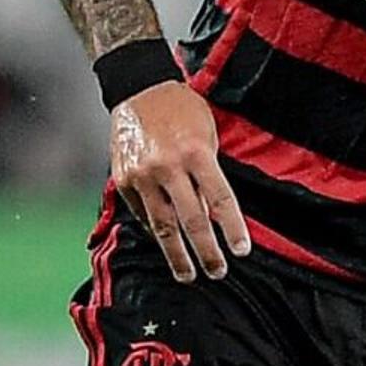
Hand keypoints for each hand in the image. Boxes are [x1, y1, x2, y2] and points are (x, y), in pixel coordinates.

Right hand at [111, 80, 252, 281]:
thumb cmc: (182, 110)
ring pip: (162, 226)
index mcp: (196, 153)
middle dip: (207, 252)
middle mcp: (168, 167)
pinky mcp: (123, 180)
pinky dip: (156, 231)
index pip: (220, 200)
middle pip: (191, 221)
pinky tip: (166, 245)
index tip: (241, 251)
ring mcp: (142, 176)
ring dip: (177, 255)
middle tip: (218, 272)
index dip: (232, 229)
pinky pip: (142, 214)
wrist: (138, 89)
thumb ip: (209, 174)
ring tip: (188, 275)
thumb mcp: (206, 135)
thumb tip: (212, 217)